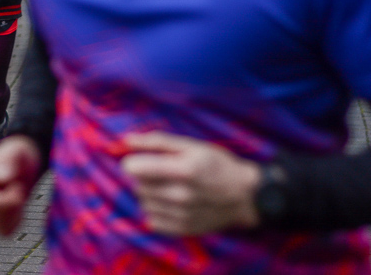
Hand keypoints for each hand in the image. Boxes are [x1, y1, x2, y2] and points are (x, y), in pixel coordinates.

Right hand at [0, 135, 43, 234]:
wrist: (21, 165)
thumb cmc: (17, 155)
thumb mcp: (16, 151)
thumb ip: (8, 160)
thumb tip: (1, 178)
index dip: (6, 199)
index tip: (18, 186)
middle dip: (11, 207)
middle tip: (19, 188)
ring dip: (15, 213)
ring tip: (17, 194)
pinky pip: (4, 231)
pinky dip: (16, 220)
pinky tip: (16, 204)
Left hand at [120, 131, 260, 235]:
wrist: (244, 196)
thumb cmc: (217, 164)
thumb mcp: (191, 145)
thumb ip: (157, 142)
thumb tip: (126, 140)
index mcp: (183, 170)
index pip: (133, 169)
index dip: (133, 161)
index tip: (142, 159)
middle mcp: (181, 195)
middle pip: (137, 185)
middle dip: (143, 177)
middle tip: (161, 172)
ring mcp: (182, 215)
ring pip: (143, 203)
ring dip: (149, 193)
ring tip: (168, 187)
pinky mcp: (183, 230)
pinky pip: (152, 220)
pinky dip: (156, 210)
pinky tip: (170, 203)